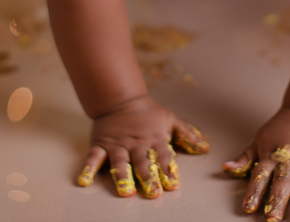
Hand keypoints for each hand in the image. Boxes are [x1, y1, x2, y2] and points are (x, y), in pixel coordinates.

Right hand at [76, 94, 208, 197]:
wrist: (121, 98)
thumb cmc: (148, 112)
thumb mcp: (170, 120)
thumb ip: (186, 134)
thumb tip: (205, 147)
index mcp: (153, 139)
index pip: (162, 156)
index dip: (168, 169)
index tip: (173, 184)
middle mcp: (136, 144)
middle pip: (142, 162)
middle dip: (148, 178)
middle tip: (153, 192)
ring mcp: (118, 145)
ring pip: (120, 162)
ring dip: (123, 177)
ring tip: (125, 191)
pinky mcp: (101, 145)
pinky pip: (94, 158)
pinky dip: (89, 169)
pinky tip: (84, 181)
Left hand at [223, 107, 289, 220]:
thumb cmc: (281, 130)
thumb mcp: (259, 141)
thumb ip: (245, 159)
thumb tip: (227, 169)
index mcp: (272, 156)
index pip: (261, 175)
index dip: (254, 191)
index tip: (249, 208)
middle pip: (283, 180)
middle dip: (278, 199)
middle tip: (274, 217)